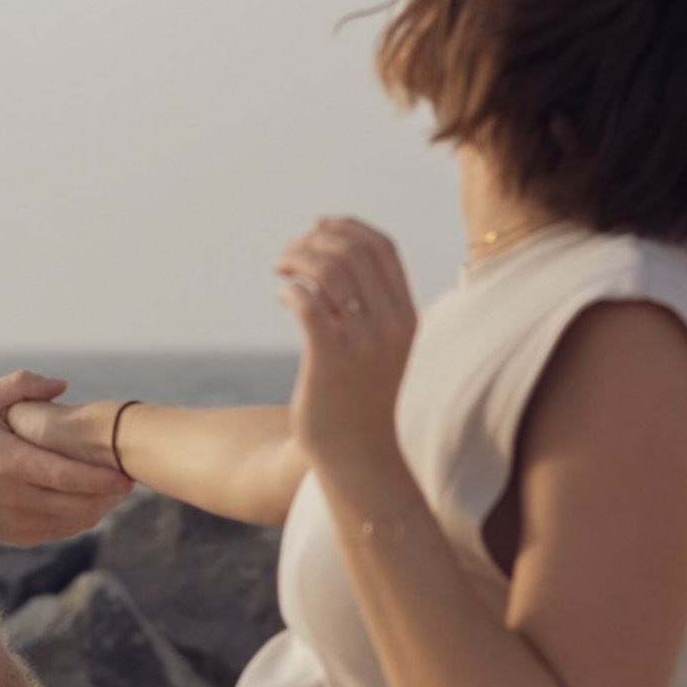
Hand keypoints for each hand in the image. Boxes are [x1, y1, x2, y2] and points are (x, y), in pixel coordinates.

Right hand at [0, 375, 131, 545]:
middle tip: (130, 480)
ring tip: (114, 489)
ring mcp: (16, 521)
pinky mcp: (17, 536)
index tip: (125, 475)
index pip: (63, 476)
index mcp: (10, 463)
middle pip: (76, 505)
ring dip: (98, 508)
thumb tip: (61, 384)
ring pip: (72, 523)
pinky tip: (90, 501)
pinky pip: (60, 531)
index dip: (97, 479)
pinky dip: (80, 519)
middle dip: (108, 495)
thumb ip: (20, 386)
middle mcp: (15, 497)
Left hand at [275, 217, 416, 474]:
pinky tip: (282, 296)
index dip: (348, 227)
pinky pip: (308, 304)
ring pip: (329, 271)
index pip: (382, 248)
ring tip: (280, 267)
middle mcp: (390, 325)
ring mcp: (363, 343)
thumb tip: (333, 264)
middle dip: (314, 240)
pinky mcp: (332, 361)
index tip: (318, 227)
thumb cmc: (365, 402)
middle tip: (289, 253)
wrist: (363, 458)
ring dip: (298, 258)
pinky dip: (291, 290)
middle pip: (353, 252)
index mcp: (406, 316)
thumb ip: (372, 310)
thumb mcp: (384, 349)